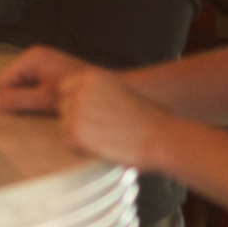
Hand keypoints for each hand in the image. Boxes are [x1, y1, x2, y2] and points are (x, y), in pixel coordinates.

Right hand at [0, 44, 92, 114]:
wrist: (109, 93)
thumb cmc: (79, 93)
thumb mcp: (46, 99)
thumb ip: (17, 100)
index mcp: (32, 57)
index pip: (3, 80)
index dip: (10, 98)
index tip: (26, 110)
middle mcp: (36, 57)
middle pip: (13, 83)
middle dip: (21, 98)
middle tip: (38, 110)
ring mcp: (44, 65)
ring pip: (24, 88)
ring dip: (31, 100)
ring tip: (48, 108)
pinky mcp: (51, 74)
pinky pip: (35, 88)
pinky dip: (40, 98)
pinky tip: (51, 106)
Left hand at [57, 68, 172, 169]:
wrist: (164, 137)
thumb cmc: (151, 119)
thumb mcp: (122, 90)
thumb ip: (97, 91)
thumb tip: (74, 99)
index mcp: (90, 76)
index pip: (65, 90)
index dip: (78, 106)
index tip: (96, 117)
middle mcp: (79, 89)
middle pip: (63, 109)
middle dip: (78, 121)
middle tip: (106, 131)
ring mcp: (75, 110)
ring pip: (65, 127)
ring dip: (81, 136)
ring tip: (108, 139)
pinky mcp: (75, 132)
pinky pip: (69, 144)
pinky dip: (83, 150)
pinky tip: (105, 148)